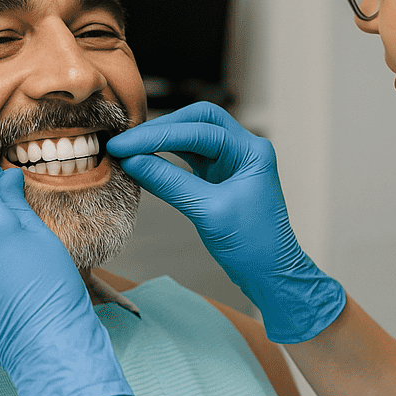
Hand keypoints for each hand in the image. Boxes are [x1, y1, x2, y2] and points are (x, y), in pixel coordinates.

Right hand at [106, 103, 344, 343]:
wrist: (271, 274)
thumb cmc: (252, 246)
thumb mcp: (207, 212)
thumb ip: (169, 183)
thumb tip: (131, 161)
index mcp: (251, 152)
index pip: (200, 130)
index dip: (158, 136)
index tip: (124, 146)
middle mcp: (244, 149)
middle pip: (198, 121)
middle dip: (161, 128)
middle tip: (125, 141)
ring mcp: (232, 162)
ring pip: (192, 136)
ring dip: (161, 140)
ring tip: (128, 149)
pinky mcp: (219, 177)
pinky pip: (190, 157)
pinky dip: (166, 157)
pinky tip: (144, 161)